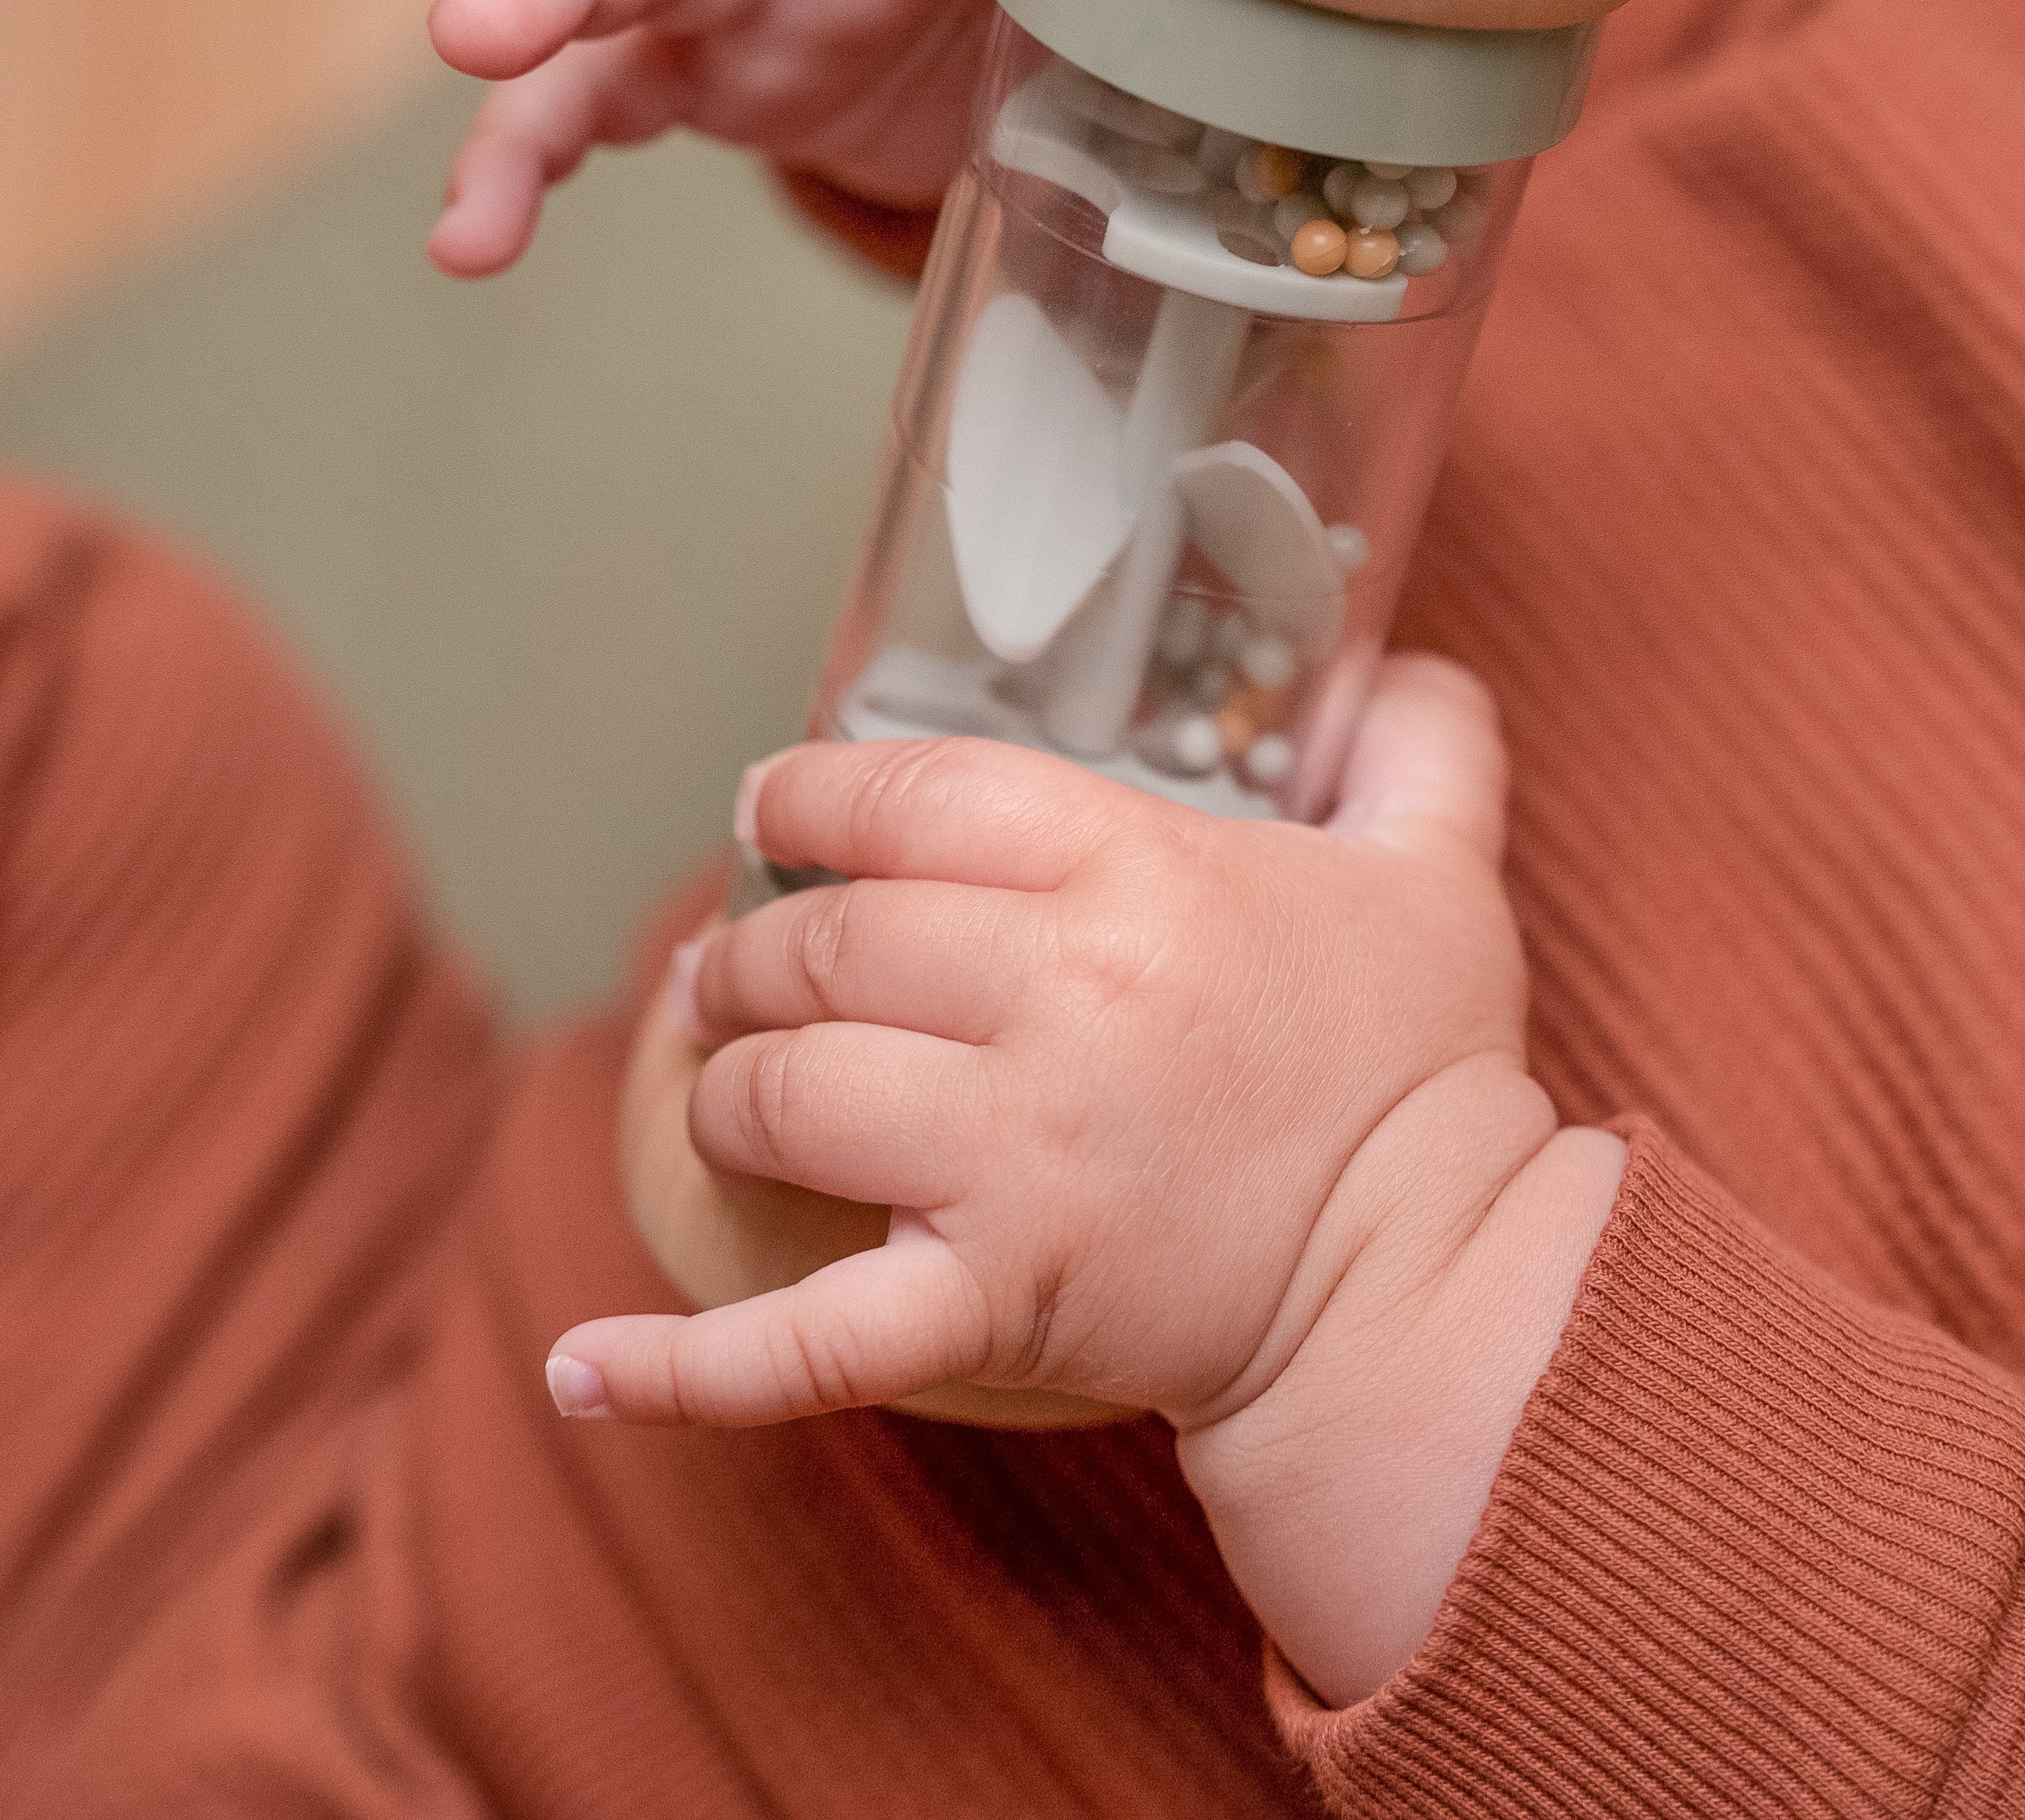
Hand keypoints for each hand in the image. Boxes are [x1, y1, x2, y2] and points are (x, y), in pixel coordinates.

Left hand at [549, 658, 1626, 1700]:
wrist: (1432, 1292)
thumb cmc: (1422, 1072)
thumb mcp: (1441, 870)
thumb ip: (1422, 743)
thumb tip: (1400, 659)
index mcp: (1137, 874)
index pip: (904, 799)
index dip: (806, 794)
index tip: (772, 807)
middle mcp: (1058, 997)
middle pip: (821, 945)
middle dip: (752, 951)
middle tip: (746, 967)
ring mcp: (1014, 1157)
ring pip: (781, 1094)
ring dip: (725, 1083)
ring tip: (730, 1079)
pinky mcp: (995, 1302)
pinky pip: (802, 1341)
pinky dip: (677, 1366)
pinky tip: (583, 1366)